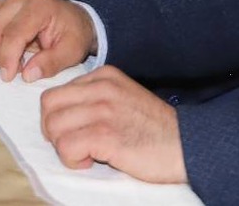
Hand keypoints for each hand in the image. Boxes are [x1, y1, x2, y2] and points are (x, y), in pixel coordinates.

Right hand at [0, 0, 96, 82]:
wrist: (72, 18)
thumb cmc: (73, 34)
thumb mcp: (73, 51)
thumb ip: (52, 63)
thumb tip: (27, 75)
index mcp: (38, 7)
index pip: (12, 34)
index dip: (7, 58)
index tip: (8, 77)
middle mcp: (15, 1)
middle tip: (12, 70)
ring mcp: (2, 3)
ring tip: (9, 61)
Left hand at [40, 67, 186, 181]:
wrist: (189, 146)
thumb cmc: (155, 130)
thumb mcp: (123, 99)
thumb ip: (95, 98)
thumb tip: (62, 114)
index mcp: (103, 77)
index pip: (56, 93)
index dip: (58, 117)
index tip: (74, 132)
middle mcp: (101, 88)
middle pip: (48, 106)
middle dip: (54, 130)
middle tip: (72, 145)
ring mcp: (103, 111)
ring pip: (54, 126)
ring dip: (63, 147)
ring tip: (85, 154)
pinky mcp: (105, 135)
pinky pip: (66, 146)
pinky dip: (72, 159)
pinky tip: (91, 161)